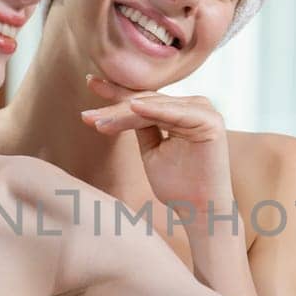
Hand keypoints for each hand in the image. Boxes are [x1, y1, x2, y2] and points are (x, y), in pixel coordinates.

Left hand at [79, 73, 235, 216]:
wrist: (200, 211)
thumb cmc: (178, 186)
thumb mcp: (152, 151)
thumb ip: (142, 127)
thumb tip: (121, 107)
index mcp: (182, 110)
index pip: (144, 99)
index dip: (116, 94)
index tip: (90, 84)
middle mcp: (195, 105)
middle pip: (146, 101)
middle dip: (114, 106)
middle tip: (86, 114)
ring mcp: (203, 110)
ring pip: (154, 107)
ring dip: (124, 114)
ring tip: (98, 121)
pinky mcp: (209, 121)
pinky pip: (174, 113)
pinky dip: (153, 110)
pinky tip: (132, 107)